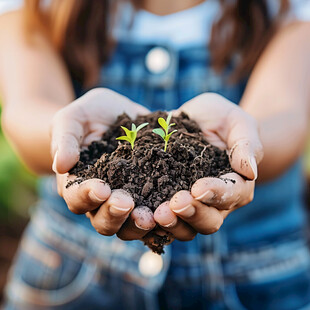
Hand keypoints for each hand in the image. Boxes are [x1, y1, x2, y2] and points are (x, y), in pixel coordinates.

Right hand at [51, 88, 156, 239]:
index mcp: (78, 184)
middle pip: (103, 221)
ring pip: (130, 225)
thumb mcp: (73, 119)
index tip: (101, 188)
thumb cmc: (88, 116)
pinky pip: (155, 212)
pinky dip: (163, 216)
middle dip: (114, 215)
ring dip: (140, 223)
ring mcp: (127, 199)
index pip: (77, 199)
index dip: (87, 197)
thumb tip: (62, 164)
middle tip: (127, 203)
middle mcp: (101, 200)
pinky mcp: (149, 194)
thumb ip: (66, 139)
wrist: (115, 115)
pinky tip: (174, 208)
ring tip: (154, 215)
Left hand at [154, 93, 262, 240]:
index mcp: (236, 185)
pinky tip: (138, 214)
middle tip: (174, 204)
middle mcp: (214, 202)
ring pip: (184, 228)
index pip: (232, 196)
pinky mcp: (166, 201)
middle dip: (192, 214)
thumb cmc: (220, 119)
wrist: (194, 121)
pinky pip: (160, 220)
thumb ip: (246, 144)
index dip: (217, 194)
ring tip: (155, 214)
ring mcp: (190, 206)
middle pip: (208, 221)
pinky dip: (150, 222)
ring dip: (171, 224)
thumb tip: (250, 171)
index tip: (199, 187)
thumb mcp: (237, 122)